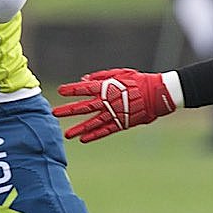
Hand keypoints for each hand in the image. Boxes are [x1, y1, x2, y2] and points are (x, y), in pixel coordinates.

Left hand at [53, 68, 176, 142]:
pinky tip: (84, 139)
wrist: (158, 93)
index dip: (72, 89)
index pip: (84, 88)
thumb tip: (83, 79)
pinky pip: (105, 130)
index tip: (60, 91)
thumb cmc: (138, 81)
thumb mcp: (119, 73)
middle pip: (84, 106)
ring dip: (79, 128)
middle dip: (68, 110)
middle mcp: (107, 101)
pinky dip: (94, 135)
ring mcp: (114, 113)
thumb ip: (100, 76)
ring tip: (67, 134)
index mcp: (106, 87)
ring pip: (92, 122)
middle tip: (54, 113)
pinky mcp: (122, 123)